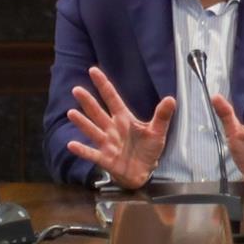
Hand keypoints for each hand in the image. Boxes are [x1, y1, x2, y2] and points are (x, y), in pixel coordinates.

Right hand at [66, 65, 175, 189]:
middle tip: (77, 89)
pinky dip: (82, 150)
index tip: (93, 70)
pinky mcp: (105, 159)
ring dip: (83, 123)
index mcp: (124, 119)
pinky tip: (72, 144)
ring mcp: (107, 144)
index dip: (103, 85)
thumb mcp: (157, 132)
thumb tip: (171, 98)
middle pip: (98, 113)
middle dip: (88, 102)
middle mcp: (112, 129)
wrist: (143, 172)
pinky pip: (92, 154)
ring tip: (72, 113)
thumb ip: (162, 116)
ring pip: (93, 131)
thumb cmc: (148, 150)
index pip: (112, 99)